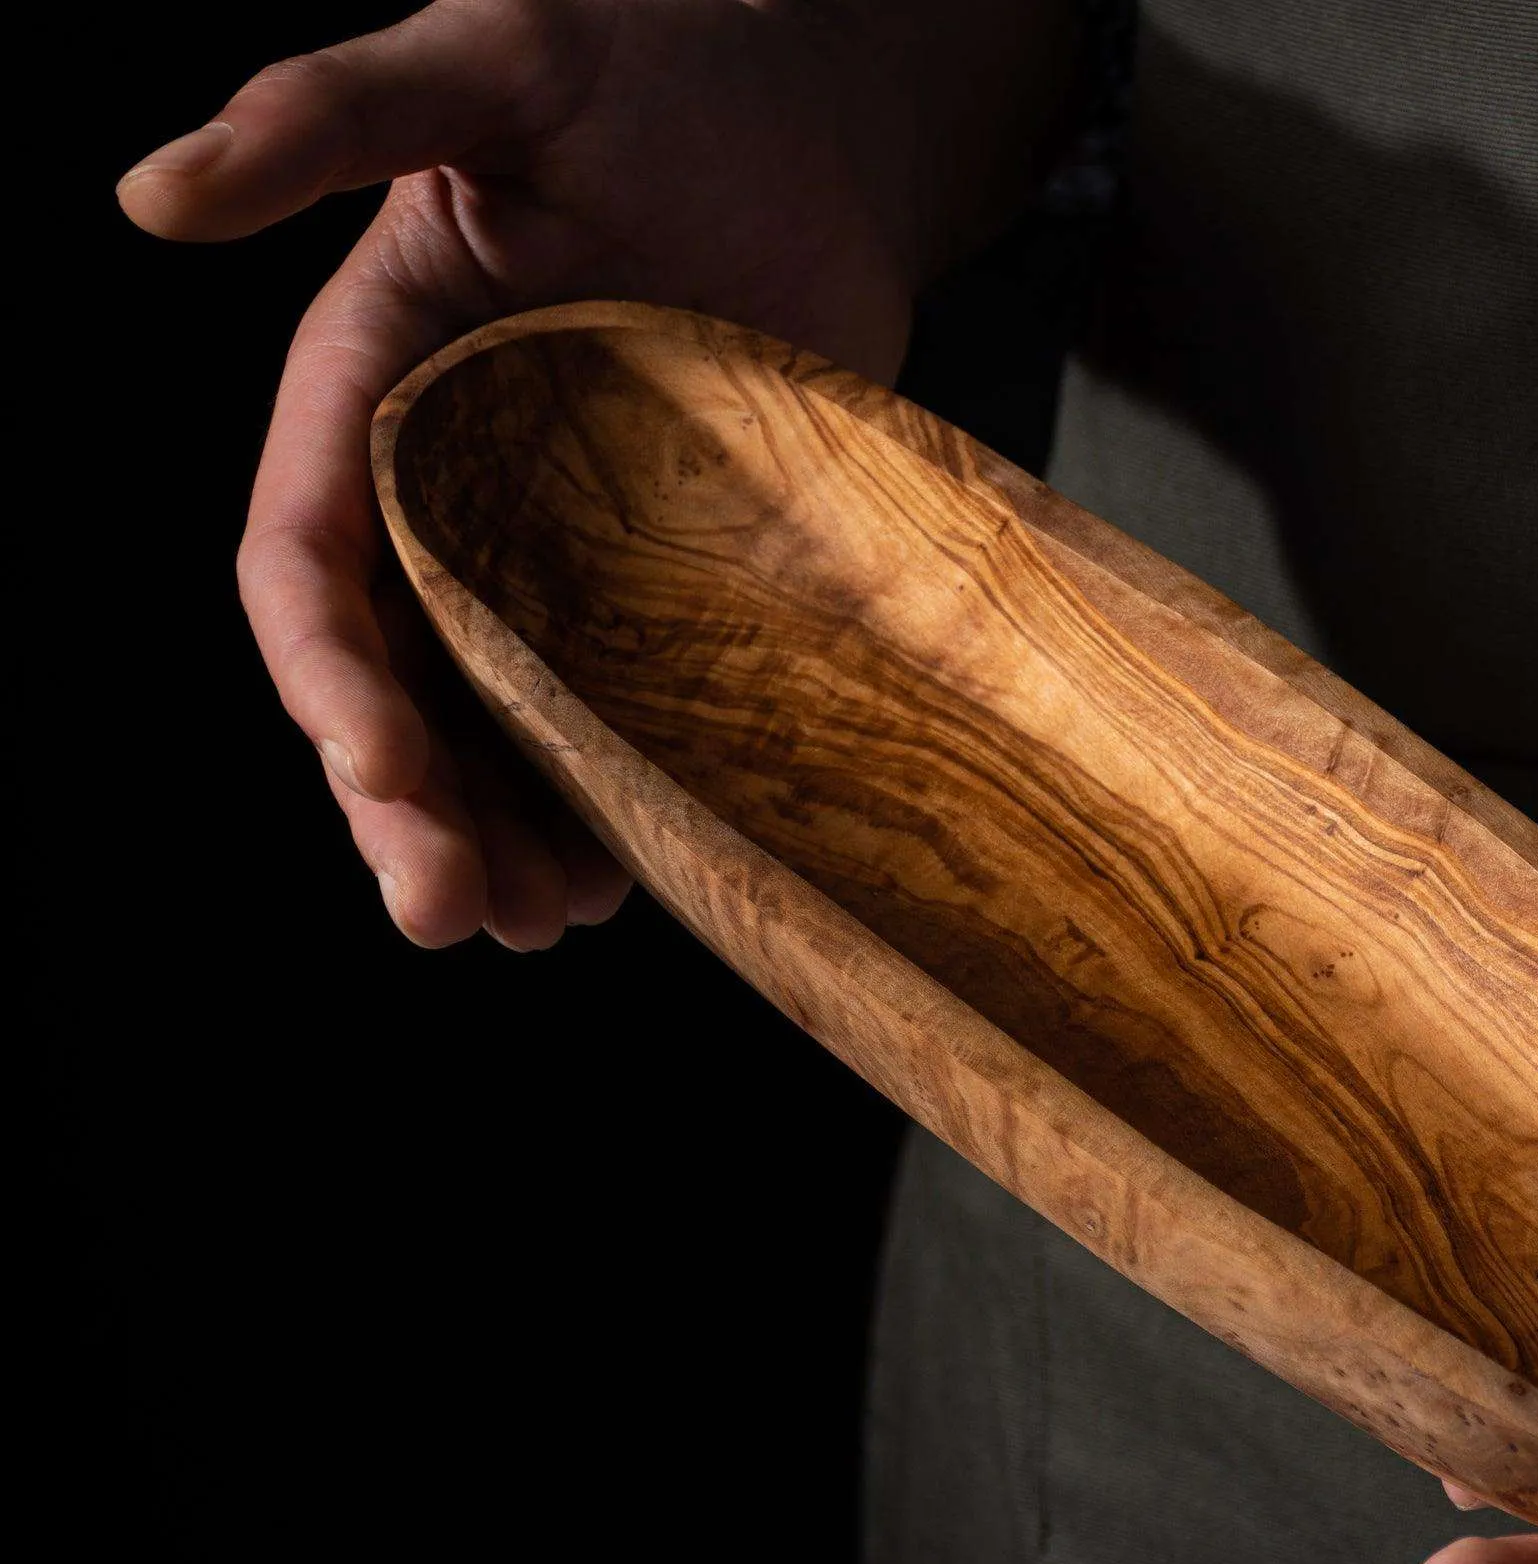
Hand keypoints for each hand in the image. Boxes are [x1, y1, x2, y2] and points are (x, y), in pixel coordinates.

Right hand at [117, 1, 1054, 947]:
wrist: (811, 125)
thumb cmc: (643, 69)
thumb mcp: (488, 62)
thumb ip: (328, 115)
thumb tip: (149, 194)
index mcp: (368, 391)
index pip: (308, 565)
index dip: (331, 678)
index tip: (377, 771)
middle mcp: (443, 489)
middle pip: (389, 680)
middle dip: (402, 805)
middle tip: (451, 916)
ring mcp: (550, 547)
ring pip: (486, 725)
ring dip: (495, 835)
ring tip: (537, 926)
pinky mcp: (654, 576)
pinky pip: (602, 711)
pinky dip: (597, 799)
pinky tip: (615, 879)